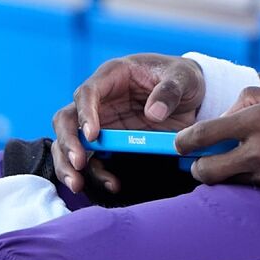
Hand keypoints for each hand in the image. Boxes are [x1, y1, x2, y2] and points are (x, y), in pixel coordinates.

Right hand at [51, 53, 204, 193]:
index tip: (92, 136)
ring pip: (70, 141)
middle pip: (67, 119)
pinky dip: (96, 173)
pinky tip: (111, 184)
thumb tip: (153, 113)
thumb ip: (170, 91)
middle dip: (67, 143)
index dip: (85, 114)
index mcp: (113, 75)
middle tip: (78, 164)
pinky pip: (94, 159)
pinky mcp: (109, 141)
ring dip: (68, 163)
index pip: (87, 92)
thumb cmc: (183, 78)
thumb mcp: (184, 78)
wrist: (192, 92)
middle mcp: (100, 99)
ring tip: (77, 184)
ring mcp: (102, 121)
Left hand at [177, 87, 259, 202]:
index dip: (185, 141)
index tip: (180, 144)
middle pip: (207, 170)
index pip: (205, 133)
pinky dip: (254, 182)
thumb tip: (230, 111)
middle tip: (200, 163)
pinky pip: (256, 190)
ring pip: (230, 183)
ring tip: (236, 166)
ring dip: (227, 176)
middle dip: (197, 168)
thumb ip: (257, 101)